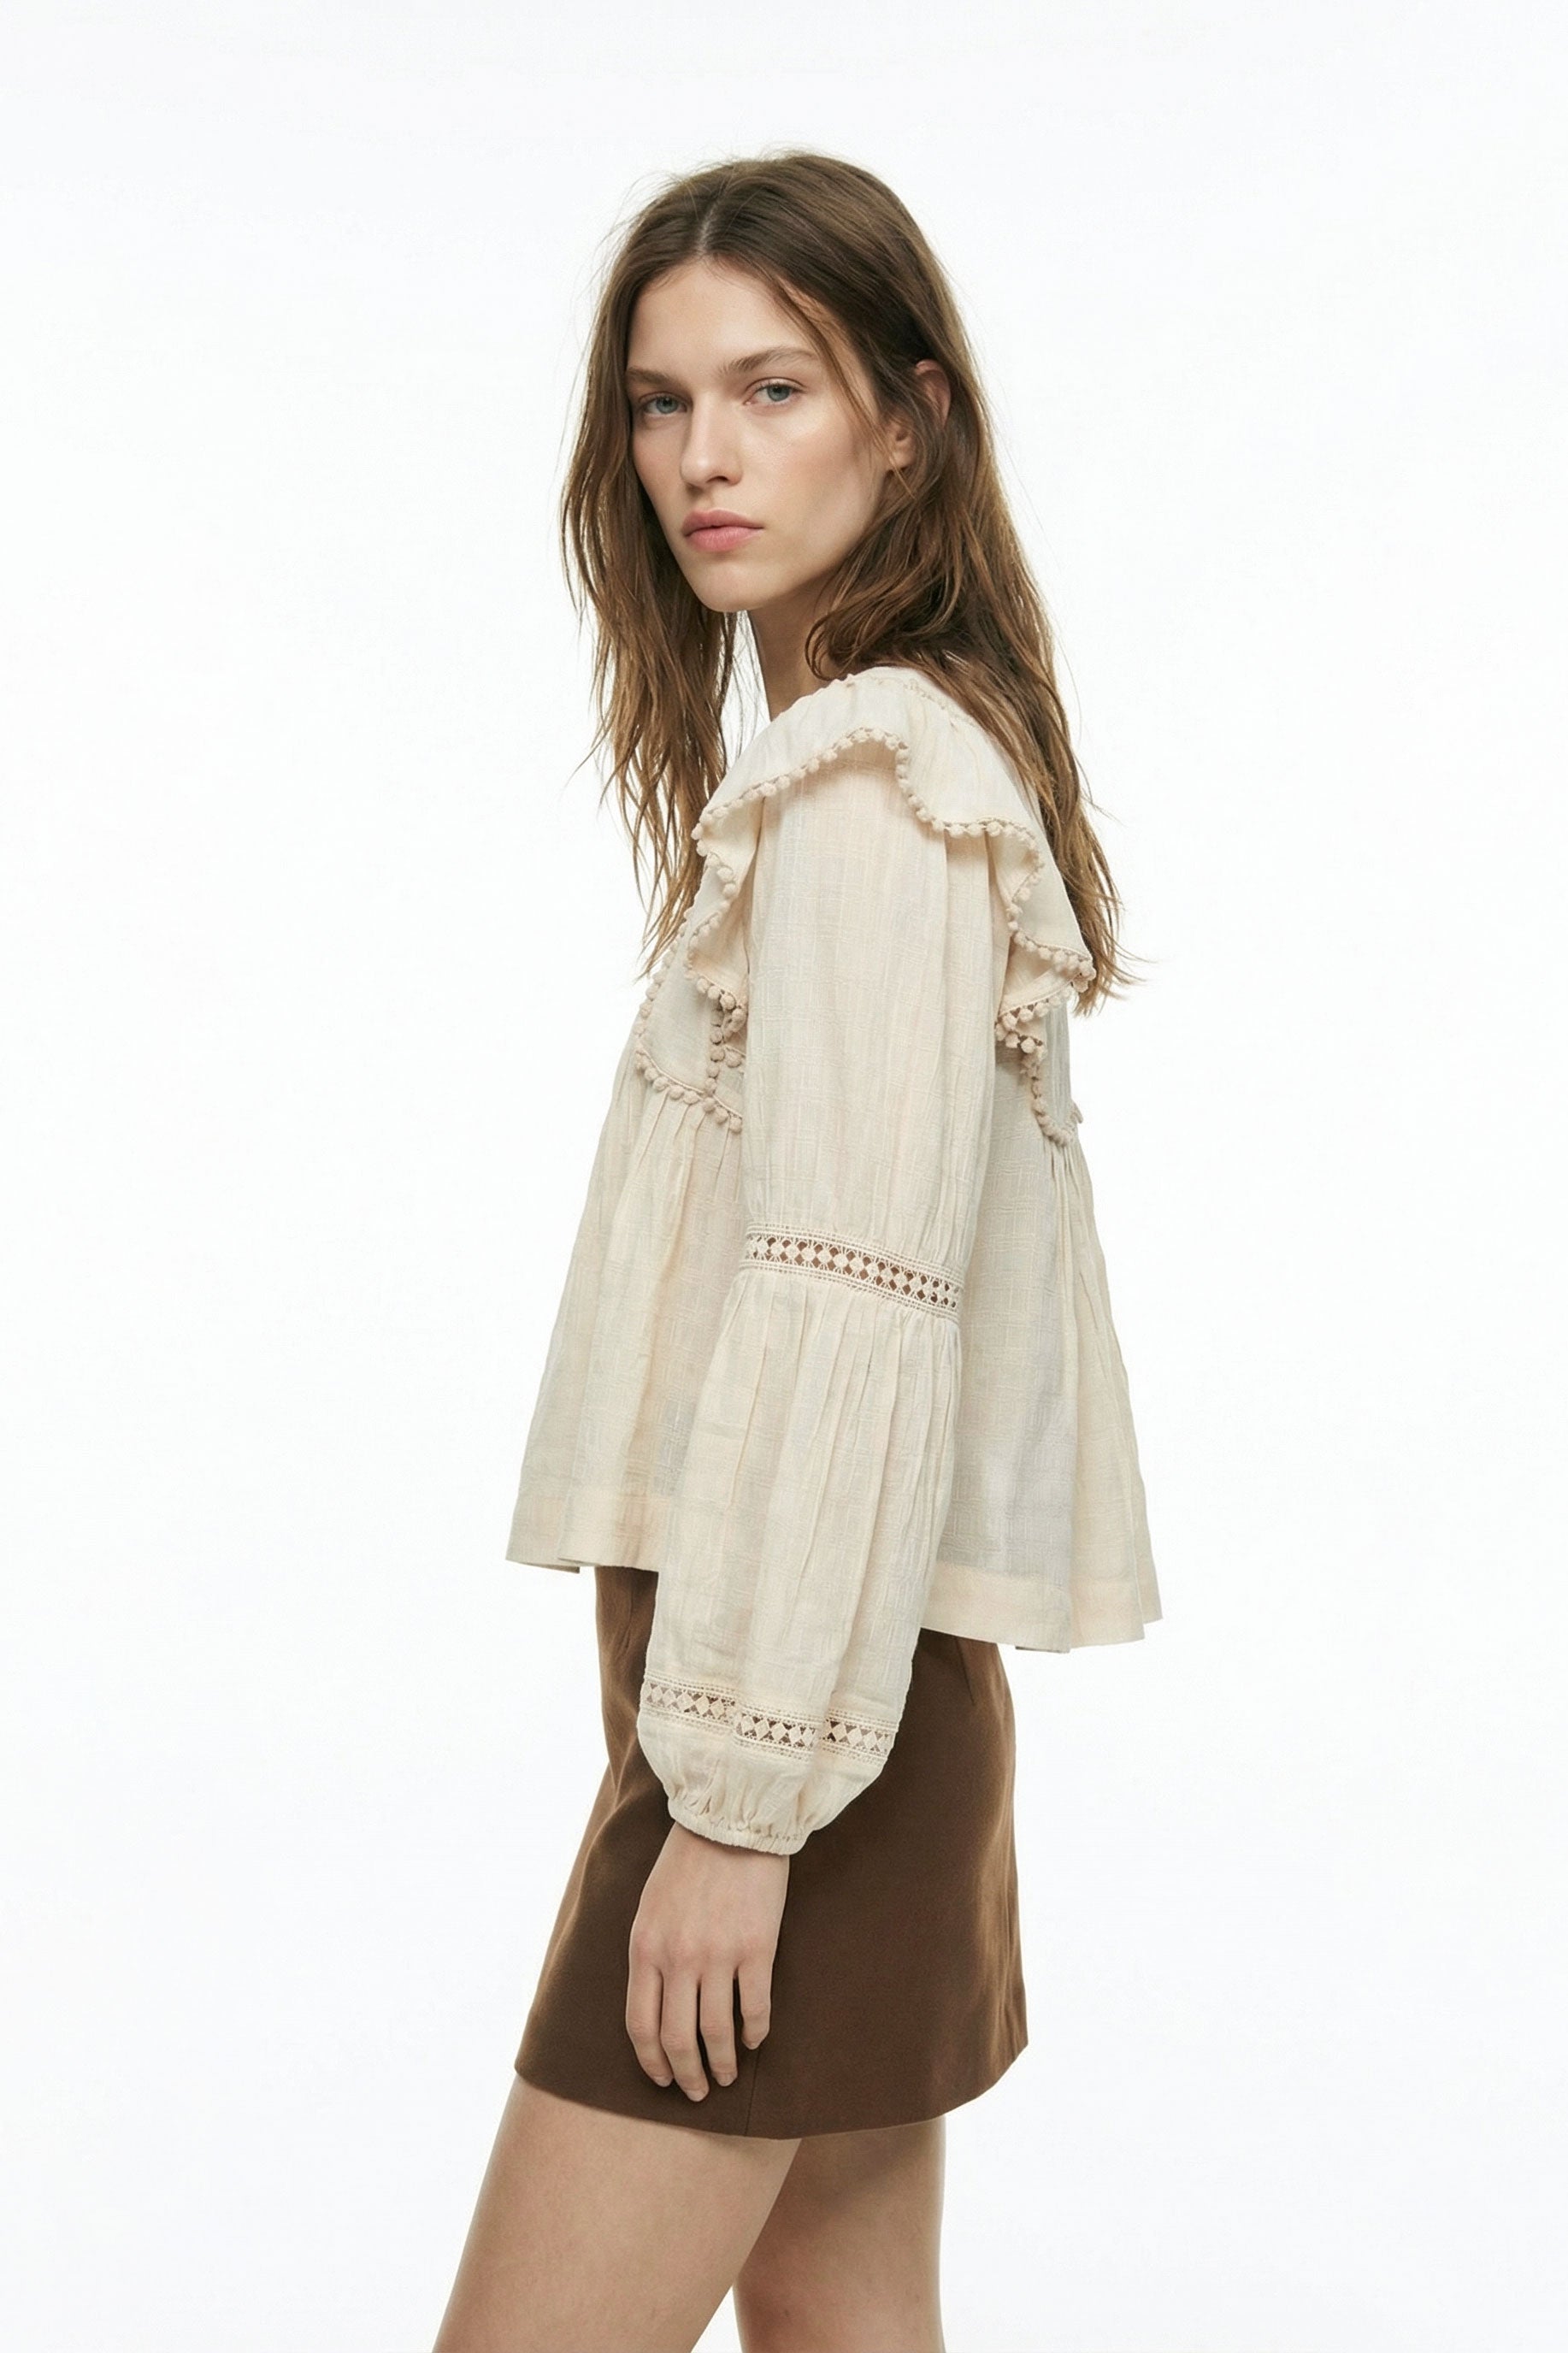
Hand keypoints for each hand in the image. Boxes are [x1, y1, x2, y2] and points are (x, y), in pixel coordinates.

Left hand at [626, 1821, 789, 2099]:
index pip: (641, 2025)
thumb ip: (650, 1956)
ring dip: (722, 2063)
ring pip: (717, 2032)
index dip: (652, 2062)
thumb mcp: (649, 1908)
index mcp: (645, 1949)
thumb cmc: (686, 1862)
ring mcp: (718, 1955)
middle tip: (698, 2091)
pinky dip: (755, 2032)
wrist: (730, 1820)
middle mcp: (678, 1958)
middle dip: (687, 2075)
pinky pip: (755, 2007)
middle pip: (678, 2039)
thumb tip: (658, 2006)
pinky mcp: (757, 1948)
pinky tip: (755, 2039)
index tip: (663, 2080)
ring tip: (728, 2074)